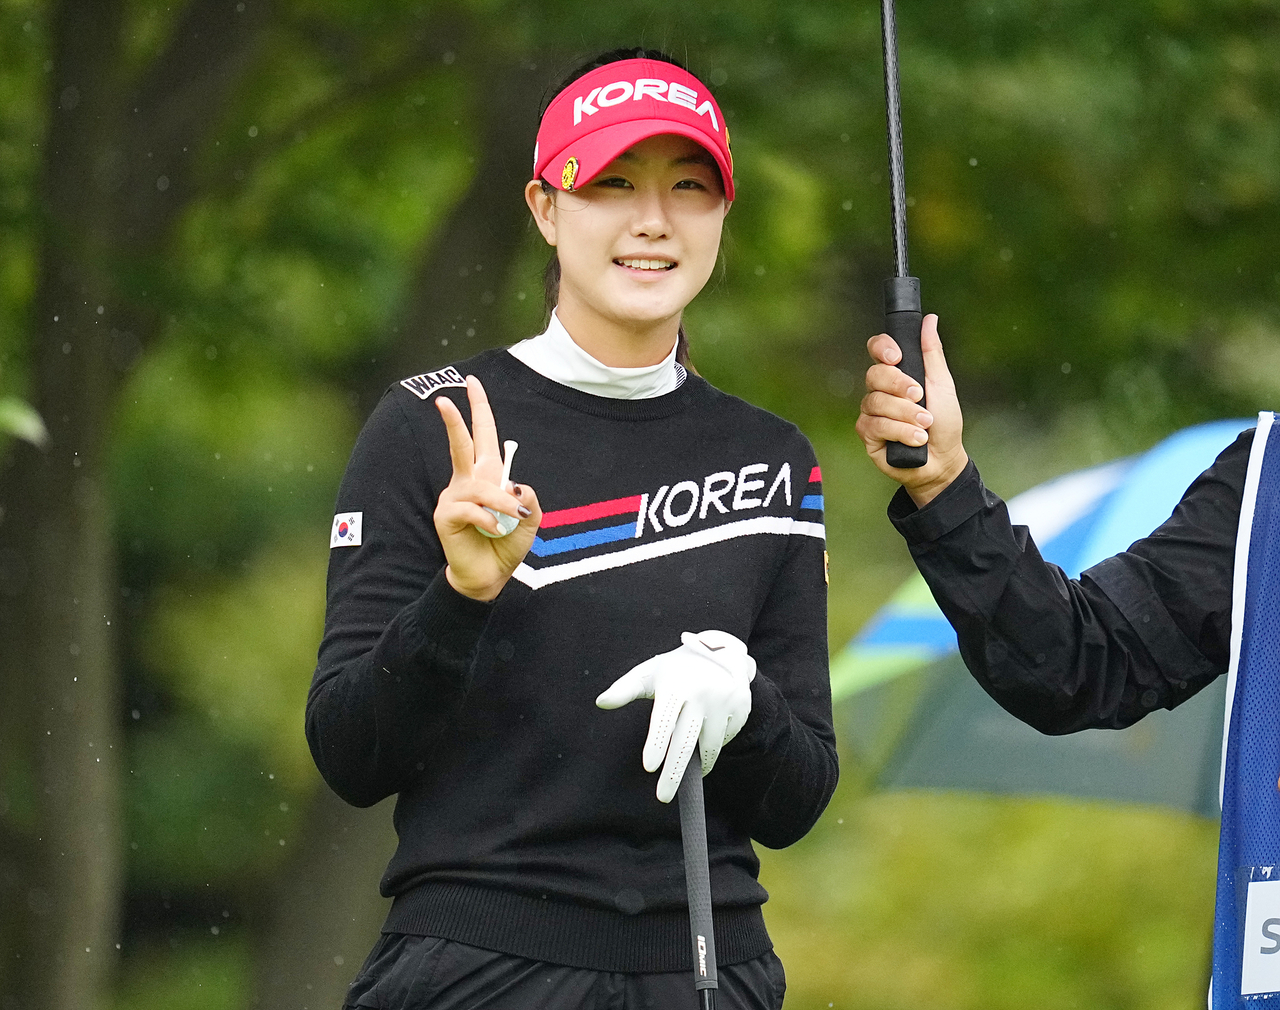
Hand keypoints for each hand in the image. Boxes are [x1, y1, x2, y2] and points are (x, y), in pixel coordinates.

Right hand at [433, 376, 541, 600]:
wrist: (488, 577)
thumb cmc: (506, 545)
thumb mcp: (530, 518)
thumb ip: (528, 496)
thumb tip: (513, 484)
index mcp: (487, 476)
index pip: (483, 436)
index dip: (479, 409)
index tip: (472, 382)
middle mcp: (466, 482)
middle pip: (461, 444)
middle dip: (456, 419)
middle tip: (443, 398)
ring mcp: (453, 497)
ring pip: (480, 487)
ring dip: (502, 502)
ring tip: (514, 516)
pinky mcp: (445, 516)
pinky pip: (471, 509)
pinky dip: (489, 519)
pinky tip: (494, 531)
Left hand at [596, 631, 755, 803]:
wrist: (725, 652)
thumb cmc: (678, 668)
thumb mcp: (651, 672)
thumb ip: (625, 688)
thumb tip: (601, 702)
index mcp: (675, 685)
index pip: (664, 718)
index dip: (657, 742)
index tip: (649, 766)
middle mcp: (701, 694)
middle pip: (686, 742)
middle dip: (673, 773)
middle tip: (663, 796)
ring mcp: (724, 703)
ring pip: (709, 746)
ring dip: (699, 762)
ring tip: (690, 768)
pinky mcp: (740, 710)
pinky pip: (725, 739)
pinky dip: (714, 744)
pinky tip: (709, 731)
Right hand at [855, 313, 968, 505]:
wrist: (942, 460)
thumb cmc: (944, 423)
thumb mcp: (943, 383)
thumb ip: (932, 352)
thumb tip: (930, 320)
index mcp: (897, 374)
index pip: (878, 350)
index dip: (882, 348)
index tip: (895, 356)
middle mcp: (880, 390)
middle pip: (874, 374)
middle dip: (899, 385)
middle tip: (919, 396)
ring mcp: (871, 412)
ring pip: (876, 402)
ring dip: (906, 414)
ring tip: (925, 425)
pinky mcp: (868, 434)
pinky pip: (876, 425)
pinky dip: (900, 431)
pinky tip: (916, 439)